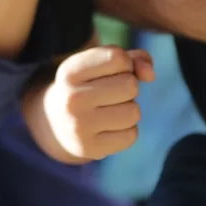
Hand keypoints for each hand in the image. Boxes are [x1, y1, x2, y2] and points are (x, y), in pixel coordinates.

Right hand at [42, 46, 154, 160]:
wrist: (54, 122)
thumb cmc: (87, 85)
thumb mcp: (100, 64)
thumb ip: (132, 58)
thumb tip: (150, 75)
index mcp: (70, 71)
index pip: (117, 57)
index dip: (124, 63)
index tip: (110, 71)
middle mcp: (72, 98)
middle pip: (130, 85)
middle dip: (128, 88)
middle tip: (109, 93)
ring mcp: (79, 126)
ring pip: (134, 112)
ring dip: (129, 110)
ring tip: (109, 110)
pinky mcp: (90, 148)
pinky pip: (131, 135)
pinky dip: (126, 130)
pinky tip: (109, 128)